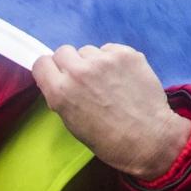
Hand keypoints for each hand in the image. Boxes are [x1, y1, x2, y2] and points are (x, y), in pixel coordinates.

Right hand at [31, 43, 189, 182]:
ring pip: (89, 50)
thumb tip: (63, 80)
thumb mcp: (72, 122)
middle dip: (71, 64)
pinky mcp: (126, 53)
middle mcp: (79, 70)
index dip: (50, 70)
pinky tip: (124, 77)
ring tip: (109, 81)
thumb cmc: (108, 140)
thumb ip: (63, 96)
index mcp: (60, 91)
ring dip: (94, 62)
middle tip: (85, 79)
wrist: (149, 138)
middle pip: (64, 52)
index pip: (41, 63)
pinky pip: (111, 50)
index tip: (58, 76)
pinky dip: (114, 60)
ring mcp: (104, 59)